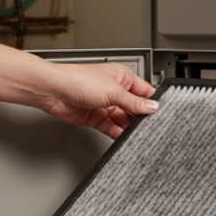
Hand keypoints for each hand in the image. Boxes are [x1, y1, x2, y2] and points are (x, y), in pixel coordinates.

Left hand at [39, 62, 157, 137]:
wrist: (54, 91)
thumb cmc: (78, 80)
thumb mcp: (113, 91)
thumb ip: (134, 102)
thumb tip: (152, 107)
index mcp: (122, 77)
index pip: (144, 92)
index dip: (152, 103)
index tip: (161, 114)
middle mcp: (115, 91)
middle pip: (135, 107)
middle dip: (141, 117)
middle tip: (151, 127)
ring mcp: (105, 105)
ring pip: (124, 119)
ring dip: (130, 127)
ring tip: (138, 134)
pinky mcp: (96, 118)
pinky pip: (112, 128)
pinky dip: (118, 133)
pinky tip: (125, 138)